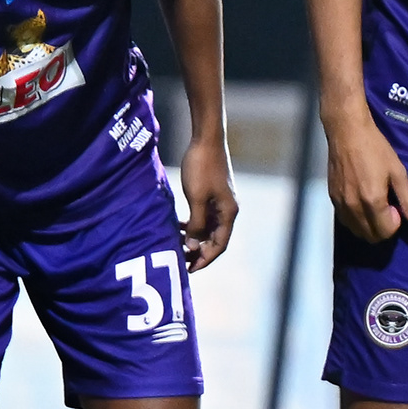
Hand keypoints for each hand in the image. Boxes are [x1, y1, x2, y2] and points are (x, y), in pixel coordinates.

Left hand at [176, 138, 239, 270]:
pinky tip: (181, 227)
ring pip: (209, 229)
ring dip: (196, 239)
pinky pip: (205, 217)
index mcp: (229, 213)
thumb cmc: (202, 167)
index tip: (189, 269)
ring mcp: (221, 202)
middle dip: (200, 252)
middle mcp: (228, 210)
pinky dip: (194, 225)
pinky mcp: (213, 194)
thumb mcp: (196, 198)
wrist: (206, 139)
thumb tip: (194, 248)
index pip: (219, 245)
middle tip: (182, 261)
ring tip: (179, 245)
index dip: (205, 259)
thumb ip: (197, 225)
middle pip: (215, 239)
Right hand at [323, 100, 407, 240]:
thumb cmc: (375, 148)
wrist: (347, 132)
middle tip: (387, 209)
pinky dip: (356, 220)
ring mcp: (340, 204)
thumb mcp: (398, 171)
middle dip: (382, 229)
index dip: (395, 224)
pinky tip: (361, 202)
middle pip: (370, 236)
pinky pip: (345, 220)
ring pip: (356, 231)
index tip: (396, 208)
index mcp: (373, 201)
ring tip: (374, 206)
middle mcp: (354, 207)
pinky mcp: (332, 198)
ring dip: (368, 226)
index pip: (385, 232)